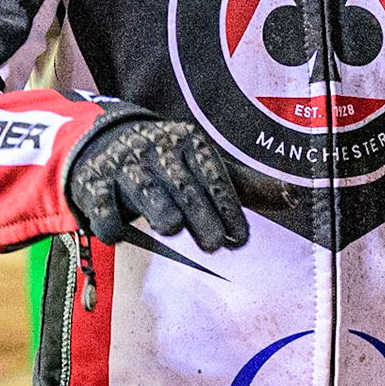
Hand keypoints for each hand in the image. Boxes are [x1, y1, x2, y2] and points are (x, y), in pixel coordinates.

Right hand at [64, 116, 248, 250]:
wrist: (104, 142)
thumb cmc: (167, 163)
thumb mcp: (204, 165)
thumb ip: (244, 185)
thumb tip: (292, 199)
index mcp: (188, 141)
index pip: (214, 175)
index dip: (228, 207)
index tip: (240, 238)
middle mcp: (157, 149)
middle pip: (184, 187)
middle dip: (201, 216)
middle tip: (214, 244)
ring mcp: (124, 164)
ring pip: (146, 192)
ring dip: (160, 211)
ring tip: (172, 228)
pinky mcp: (93, 182)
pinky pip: (103, 207)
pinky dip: (111, 223)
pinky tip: (121, 235)